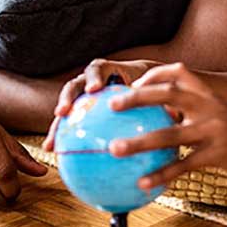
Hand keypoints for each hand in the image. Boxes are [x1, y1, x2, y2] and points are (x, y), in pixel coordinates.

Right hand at [42, 59, 162, 152]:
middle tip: (62, 112)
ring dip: (58, 125)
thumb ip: (160, 101)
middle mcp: (89, 80)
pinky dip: (64, 138)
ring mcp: (81, 95)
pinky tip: (59, 158)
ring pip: (66, 108)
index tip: (96, 89)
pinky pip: (71, 124)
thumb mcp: (157, 91)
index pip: (98, 68)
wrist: (138, 84)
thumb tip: (174, 117)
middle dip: (66, 98)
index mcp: (108, 70)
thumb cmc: (151, 87)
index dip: (95, 76)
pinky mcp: (80, 109)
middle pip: (74, 86)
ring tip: (52, 145)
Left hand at [107, 63, 226, 190]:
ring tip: (115, 149)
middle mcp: (211, 107)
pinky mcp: (219, 154)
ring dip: (139, 142)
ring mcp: (215, 130)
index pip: (179, 72)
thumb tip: (163, 119)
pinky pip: (184, 165)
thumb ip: (197, 113)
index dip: (154, 74)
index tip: (133, 84)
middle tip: (112, 105)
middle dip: (137, 98)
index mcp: (210, 95)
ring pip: (170, 134)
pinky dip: (162, 173)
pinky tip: (144, 183)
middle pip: (169, 95)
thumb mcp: (224, 116)